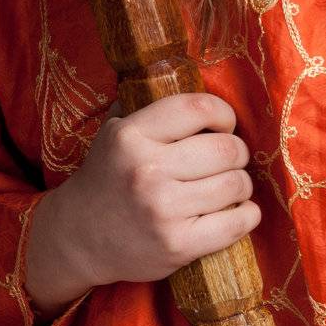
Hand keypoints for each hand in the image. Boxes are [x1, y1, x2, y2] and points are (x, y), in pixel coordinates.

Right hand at [25, 92, 259, 317]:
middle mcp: (146, 171)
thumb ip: (149, 106)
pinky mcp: (178, 245)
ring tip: (228, 186)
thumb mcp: (114, 132)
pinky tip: (235, 211)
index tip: (223, 125)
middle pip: (226, 149)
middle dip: (237, 152)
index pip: (198, 109)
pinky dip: (246, 214)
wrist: (78, 239)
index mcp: (130, 136)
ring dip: (241, 184)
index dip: (223, 114)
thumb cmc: (108, 178)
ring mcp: (163, 210)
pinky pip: (237, 222)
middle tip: (228, 159)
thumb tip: (194, 79)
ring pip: (236, 184)